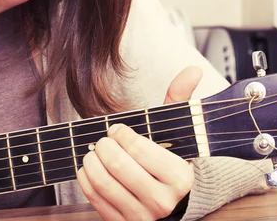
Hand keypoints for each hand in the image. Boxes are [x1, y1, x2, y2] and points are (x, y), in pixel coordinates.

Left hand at [76, 66, 202, 220]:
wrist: (170, 203)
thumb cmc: (167, 162)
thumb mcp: (176, 132)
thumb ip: (180, 101)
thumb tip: (192, 70)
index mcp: (178, 177)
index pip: (138, 148)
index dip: (120, 133)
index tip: (117, 129)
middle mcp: (161, 201)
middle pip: (117, 165)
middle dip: (103, 145)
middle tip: (104, 140)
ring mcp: (141, 216)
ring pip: (102, 182)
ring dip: (90, 161)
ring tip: (94, 152)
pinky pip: (93, 198)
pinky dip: (84, 178)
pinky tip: (89, 167)